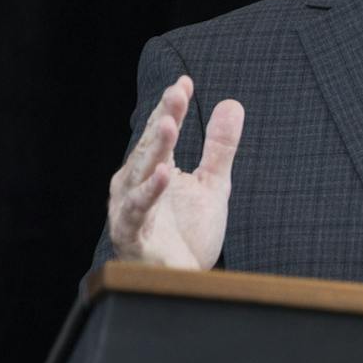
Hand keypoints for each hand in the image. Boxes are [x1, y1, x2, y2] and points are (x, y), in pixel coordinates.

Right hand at [107, 75, 244, 269]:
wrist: (182, 280)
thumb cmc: (189, 232)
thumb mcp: (213, 184)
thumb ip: (220, 147)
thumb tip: (232, 103)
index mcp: (153, 167)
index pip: (162, 130)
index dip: (172, 107)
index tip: (185, 82)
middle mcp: (135, 182)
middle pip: (151, 146)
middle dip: (163, 119)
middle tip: (176, 93)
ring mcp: (129, 207)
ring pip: (140, 172)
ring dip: (155, 149)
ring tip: (170, 125)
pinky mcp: (132, 233)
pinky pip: (138, 210)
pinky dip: (149, 192)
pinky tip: (165, 174)